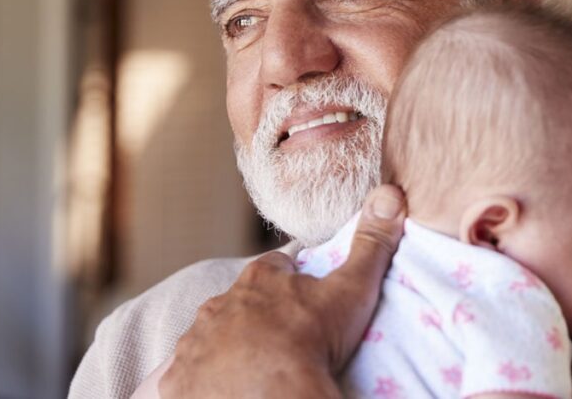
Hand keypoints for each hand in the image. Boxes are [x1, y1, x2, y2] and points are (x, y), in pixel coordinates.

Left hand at [159, 185, 406, 397]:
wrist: (269, 397)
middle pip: (241, 303)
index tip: (307, 302)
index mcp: (259, 279)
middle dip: (258, 316)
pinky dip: (206, 379)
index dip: (292, 282)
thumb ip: (371, 245)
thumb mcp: (352, 290)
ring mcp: (196, 342)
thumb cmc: (311, 340)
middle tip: (286, 340)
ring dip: (230, 347)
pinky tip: (228, 389)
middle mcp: (220, 304)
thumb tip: (391, 193)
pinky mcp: (180, 379)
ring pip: (212, 337)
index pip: (276, 268)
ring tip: (258, 369)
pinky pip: (190, 374)